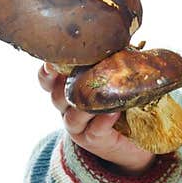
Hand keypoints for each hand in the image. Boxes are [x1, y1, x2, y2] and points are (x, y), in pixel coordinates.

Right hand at [38, 63, 157, 173]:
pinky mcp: (95, 142)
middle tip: (79, 70)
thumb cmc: (123, 106)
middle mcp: (68, 111)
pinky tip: (112, 112)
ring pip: (72, 116)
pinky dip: (102, 121)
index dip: (47, 71)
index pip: (48, 80)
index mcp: (68, 92)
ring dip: (84, 104)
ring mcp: (79, 128)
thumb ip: (111, 64)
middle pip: (57, 97)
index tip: (52, 60)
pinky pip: (94, 131)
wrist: (133, 143)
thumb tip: (124, 39)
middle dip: (64, 84)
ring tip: (98, 94)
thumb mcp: (113, 81)